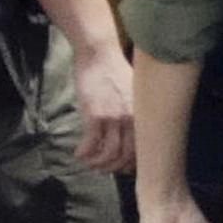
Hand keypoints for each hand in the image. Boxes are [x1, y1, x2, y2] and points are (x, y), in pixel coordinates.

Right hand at [70, 41, 135, 173]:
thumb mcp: (134, 95)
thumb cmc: (115, 73)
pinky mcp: (96, 115)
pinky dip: (84, 153)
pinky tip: (78, 154)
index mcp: (144, 115)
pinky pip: (91, 144)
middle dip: (112, 167)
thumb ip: (134, 114)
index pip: (143, 149)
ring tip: (88, 162)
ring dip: (96, 163)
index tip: (122, 168)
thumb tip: (131, 134)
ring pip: (109, 154)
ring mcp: (115, 118)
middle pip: (126, 156)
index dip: (131, 163)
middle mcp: (133, 119)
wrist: (100, 54)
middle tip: (101, 168)